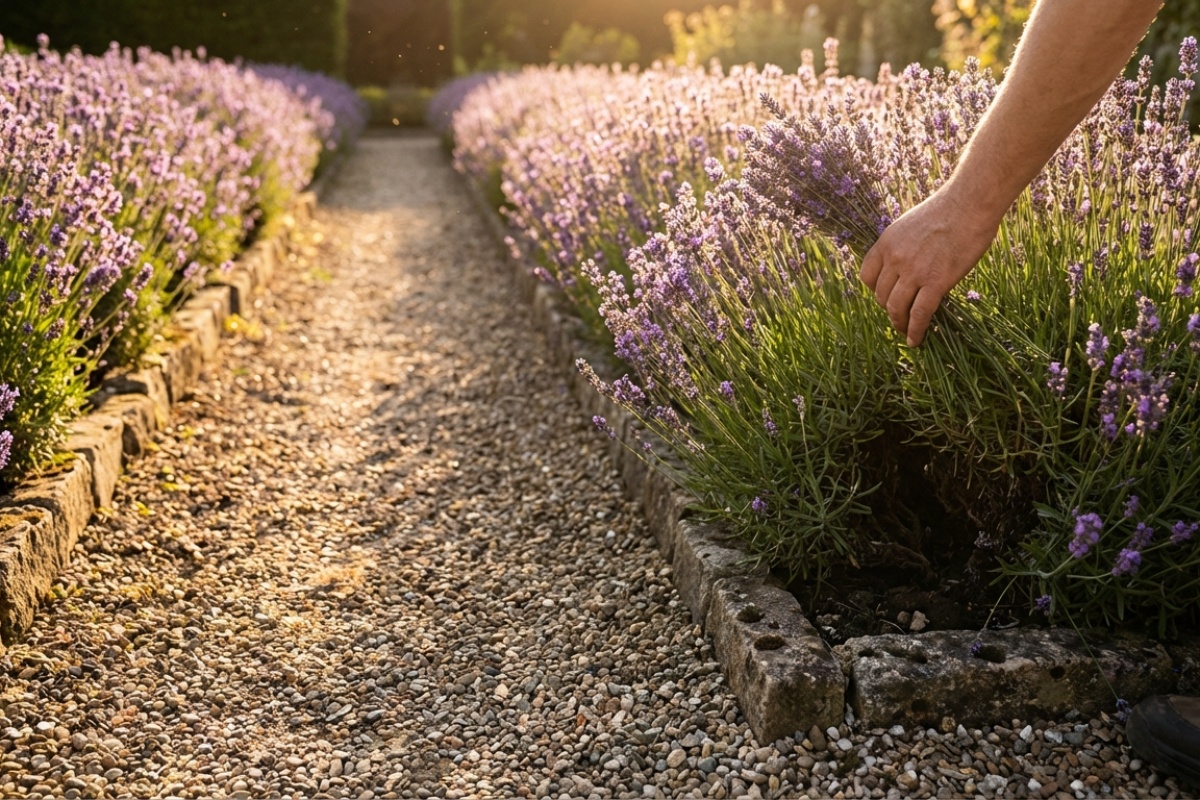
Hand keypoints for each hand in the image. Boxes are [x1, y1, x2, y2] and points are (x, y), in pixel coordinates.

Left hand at [859, 191, 998, 345]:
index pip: (867, 277)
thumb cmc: (947, 211)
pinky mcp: (936, 282)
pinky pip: (919, 314)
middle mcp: (894, 259)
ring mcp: (914, 272)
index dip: (875, 291)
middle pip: (881, 296)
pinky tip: (916, 340)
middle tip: (899, 316)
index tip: (885, 297)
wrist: (970, 203)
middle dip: (889, 309)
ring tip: (905, 331)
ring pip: (896, 308)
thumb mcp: (910, 225)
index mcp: (886, 243)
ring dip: (899, 324)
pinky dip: (915, 331)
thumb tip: (903, 267)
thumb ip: (902, 247)